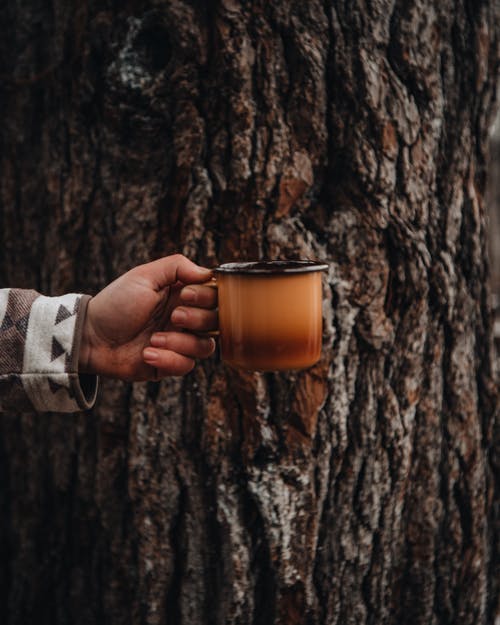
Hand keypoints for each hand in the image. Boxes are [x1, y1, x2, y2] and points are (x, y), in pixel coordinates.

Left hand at [79, 254, 217, 379]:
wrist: (90, 337)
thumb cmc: (115, 303)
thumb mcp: (144, 276)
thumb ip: (178, 266)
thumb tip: (208, 273)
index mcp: (182, 295)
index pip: (214, 296)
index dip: (207, 297)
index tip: (185, 295)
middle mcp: (185, 319)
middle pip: (216, 322)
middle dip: (196, 319)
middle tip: (174, 316)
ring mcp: (179, 342)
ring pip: (206, 346)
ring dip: (182, 342)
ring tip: (155, 339)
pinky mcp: (169, 364)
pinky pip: (187, 366)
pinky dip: (168, 359)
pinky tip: (146, 353)